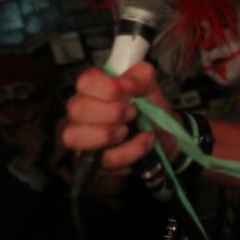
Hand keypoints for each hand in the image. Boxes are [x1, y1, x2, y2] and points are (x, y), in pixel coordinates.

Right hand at [61, 62, 177, 169]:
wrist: (164, 139)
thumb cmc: (150, 110)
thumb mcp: (151, 89)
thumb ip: (140, 77)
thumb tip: (124, 82)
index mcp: (95, 89)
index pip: (85, 81)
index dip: (105, 87)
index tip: (125, 92)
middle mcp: (81, 112)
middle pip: (77, 108)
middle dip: (111, 112)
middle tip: (132, 113)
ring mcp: (82, 138)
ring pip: (74, 136)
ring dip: (109, 133)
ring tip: (128, 130)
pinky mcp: (92, 162)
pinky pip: (103, 158)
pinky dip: (129, 151)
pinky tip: (143, 142)